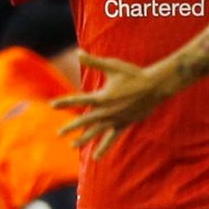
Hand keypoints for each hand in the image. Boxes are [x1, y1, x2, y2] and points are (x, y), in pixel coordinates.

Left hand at [52, 53, 173, 158]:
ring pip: (96, 132)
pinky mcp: (124, 124)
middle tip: (59, 133)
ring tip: (73, 146)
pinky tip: (96, 157)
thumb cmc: (134, 74)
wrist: (156, 86)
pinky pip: (112, 138)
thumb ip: (94, 61)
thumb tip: (78, 52)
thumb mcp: (113, 66)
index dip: (65, 102)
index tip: (52, 105)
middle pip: (85, 120)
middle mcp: (107, 111)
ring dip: (84, 139)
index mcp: (102, 97)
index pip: (79, 100)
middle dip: (71, 126)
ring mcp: (116, 119)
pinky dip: (104, 147)